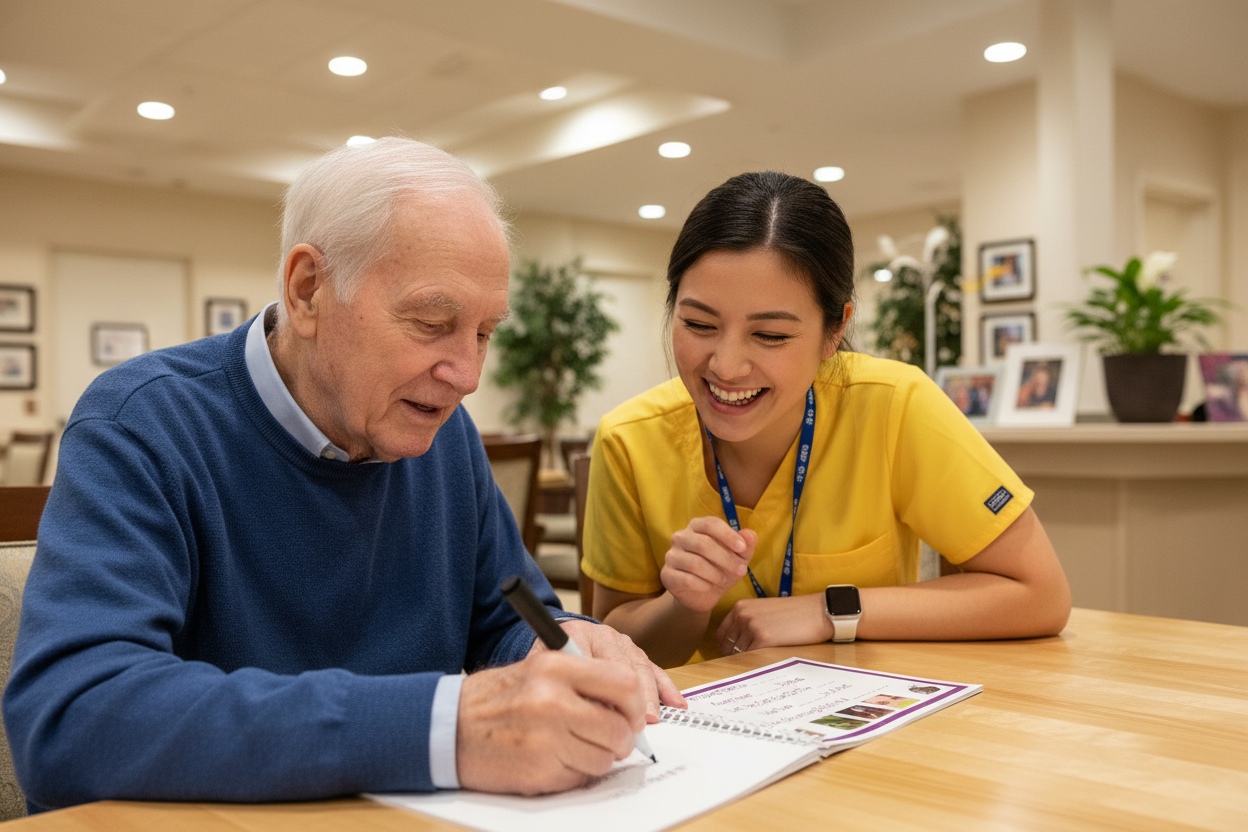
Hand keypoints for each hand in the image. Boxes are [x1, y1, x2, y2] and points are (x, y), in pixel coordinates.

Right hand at [456, 649, 644, 794]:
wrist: (445, 727)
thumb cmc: (495, 698)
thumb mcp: (538, 669)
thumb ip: (583, 681)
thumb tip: (630, 705)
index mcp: (555, 667)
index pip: (624, 683)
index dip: (636, 704)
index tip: (633, 714)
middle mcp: (552, 700)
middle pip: (619, 728)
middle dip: (621, 739)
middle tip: (611, 738)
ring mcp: (545, 739)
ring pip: (604, 759)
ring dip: (597, 758)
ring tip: (572, 746)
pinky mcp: (538, 771)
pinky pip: (580, 778)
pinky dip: (573, 773)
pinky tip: (552, 759)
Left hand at [555, 619, 686, 721]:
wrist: (552, 643)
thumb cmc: (545, 664)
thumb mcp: (543, 670)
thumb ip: (560, 685)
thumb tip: (587, 715)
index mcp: (579, 635)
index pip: (599, 664)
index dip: (608, 693)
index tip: (611, 716)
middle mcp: (605, 636)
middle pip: (626, 666)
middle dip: (634, 698)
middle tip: (637, 725)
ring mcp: (624, 644)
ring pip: (643, 668)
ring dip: (651, 697)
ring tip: (652, 720)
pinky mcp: (636, 654)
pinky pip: (655, 670)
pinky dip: (667, 689)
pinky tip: (676, 705)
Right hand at [661, 516, 756, 612]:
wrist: (702, 594)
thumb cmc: (721, 568)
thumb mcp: (738, 557)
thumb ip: (746, 545)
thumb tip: (750, 535)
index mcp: (697, 526)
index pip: (710, 523)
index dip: (727, 535)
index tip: (742, 548)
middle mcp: (680, 537)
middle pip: (703, 543)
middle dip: (726, 558)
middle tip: (741, 570)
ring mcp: (671, 555)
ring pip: (695, 563)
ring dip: (715, 574)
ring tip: (725, 581)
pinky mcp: (667, 574)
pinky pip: (686, 579)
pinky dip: (703, 585)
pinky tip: (710, 587)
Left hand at [716, 593, 832, 654]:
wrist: (818, 612)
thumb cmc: (795, 613)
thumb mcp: (765, 611)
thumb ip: (748, 621)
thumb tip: (735, 644)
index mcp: (741, 606)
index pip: (722, 633)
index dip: (726, 647)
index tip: (735, 656)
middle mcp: (742, 615)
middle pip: (728, 645)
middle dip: (735, 656)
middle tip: (747, 664)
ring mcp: (751, 626)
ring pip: (738, 653)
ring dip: (746, 660)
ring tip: (759, 662)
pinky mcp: (762, 638)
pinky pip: (750, 657)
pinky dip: (754, 662)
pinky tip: (764, 662)